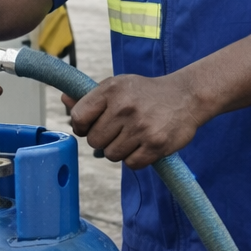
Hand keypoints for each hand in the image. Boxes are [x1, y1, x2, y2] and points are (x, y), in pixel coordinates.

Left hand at [65, 73, 205, 168]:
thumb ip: (90, 96)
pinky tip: (142, 145)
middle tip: (116, 131)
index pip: (79, 117)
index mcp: (111, 90)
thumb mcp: (118, 86)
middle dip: (102, 140)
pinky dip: (134, 159)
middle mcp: (124, 108)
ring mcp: (141, 127)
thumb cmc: (145, 93)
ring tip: (131, 137)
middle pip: (94, 141)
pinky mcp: (156, 144)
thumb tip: (64, 100)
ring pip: (111, 155)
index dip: (81, 127)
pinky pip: (130, 164)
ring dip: (118, 150)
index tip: (90, 126)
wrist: (186, 96)